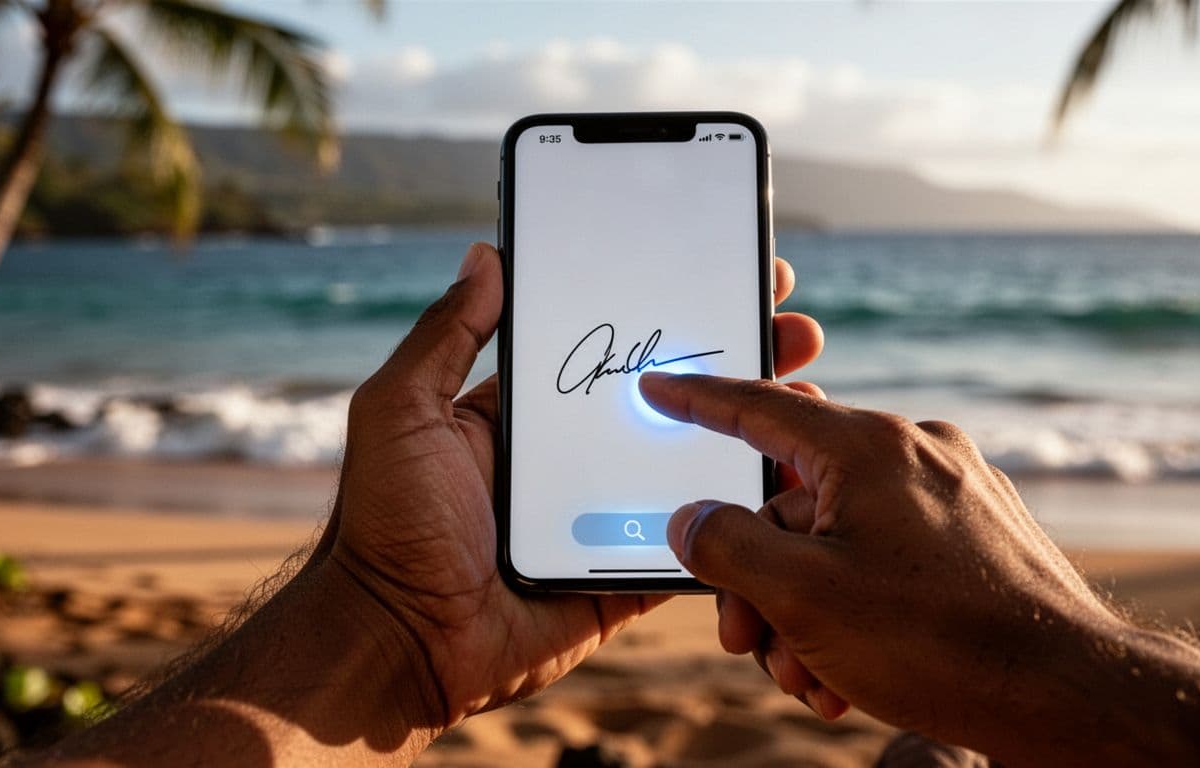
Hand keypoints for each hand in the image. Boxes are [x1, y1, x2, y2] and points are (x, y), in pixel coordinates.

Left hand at [314, 243, 824, 728]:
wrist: (401, 641)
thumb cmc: (388, 525)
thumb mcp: (401, 411)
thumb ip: (446, 336)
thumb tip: (486, 254)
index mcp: (531, 412)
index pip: (614, 345)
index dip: (669, 308)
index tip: (726, 269)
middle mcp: (577, 454)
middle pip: (673, 396)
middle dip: (736, 356)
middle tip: (793, 323)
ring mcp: (609, 512)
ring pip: (695, 463)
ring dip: (756, 430)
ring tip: (811, 390)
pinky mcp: (628, 567)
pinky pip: (696, 538)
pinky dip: (740, 513)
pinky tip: (790, 477)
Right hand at [637, 374, 1123, 747]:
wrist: (1068, 696)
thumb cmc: (935, 640)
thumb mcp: (801, 595)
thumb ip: (726, 545)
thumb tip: (691, 519)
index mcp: (870, 446)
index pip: (761, 408)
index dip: (699, 401)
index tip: (660, 388)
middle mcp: (915, 454)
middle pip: (795, 501)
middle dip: (758, 578)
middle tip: (742, 639)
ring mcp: (952, 495)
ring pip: (840, 540)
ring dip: (804, 610)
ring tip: (808, 676)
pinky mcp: (978, 537)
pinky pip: (888, 560)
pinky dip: (854, 609)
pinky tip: (849, 673)